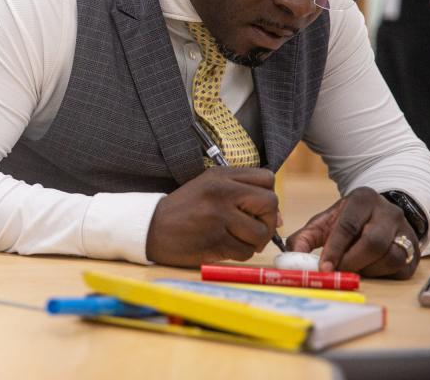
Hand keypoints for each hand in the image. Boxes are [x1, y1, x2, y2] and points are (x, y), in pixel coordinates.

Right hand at [146, 167, 278, 266]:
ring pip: (261, 232)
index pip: (267, 179)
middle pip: (270, 203)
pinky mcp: (215, 241)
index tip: (257, 207)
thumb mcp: (208, 188)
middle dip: (268, 220)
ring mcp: (218, 218)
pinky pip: (245, 251)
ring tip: (238, 239)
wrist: (150, 228)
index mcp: (220, 177)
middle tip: (254, 227)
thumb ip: (241, 193)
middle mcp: (221, 193)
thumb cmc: (183, 209)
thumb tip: (279, 218)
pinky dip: (240, 253)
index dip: (267, 195)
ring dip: (255, 241)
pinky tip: (224, 247)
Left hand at [286, 188, 418, 278]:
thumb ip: (304, 238)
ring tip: (352, 267)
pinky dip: (381, 274)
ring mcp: (405, 230)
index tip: (323, 268)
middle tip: (336, 272)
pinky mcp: (414, 250)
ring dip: (367, 269)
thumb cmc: (346, 221)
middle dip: (351, 262)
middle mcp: (388, 212)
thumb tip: (291, 257)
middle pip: (372, 243)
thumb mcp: (323, 223)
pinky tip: (368, 269)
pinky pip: (400, 267)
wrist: (378, 215)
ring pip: (390, 256)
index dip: (334, 249)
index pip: (348, 226)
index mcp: (362, 199)